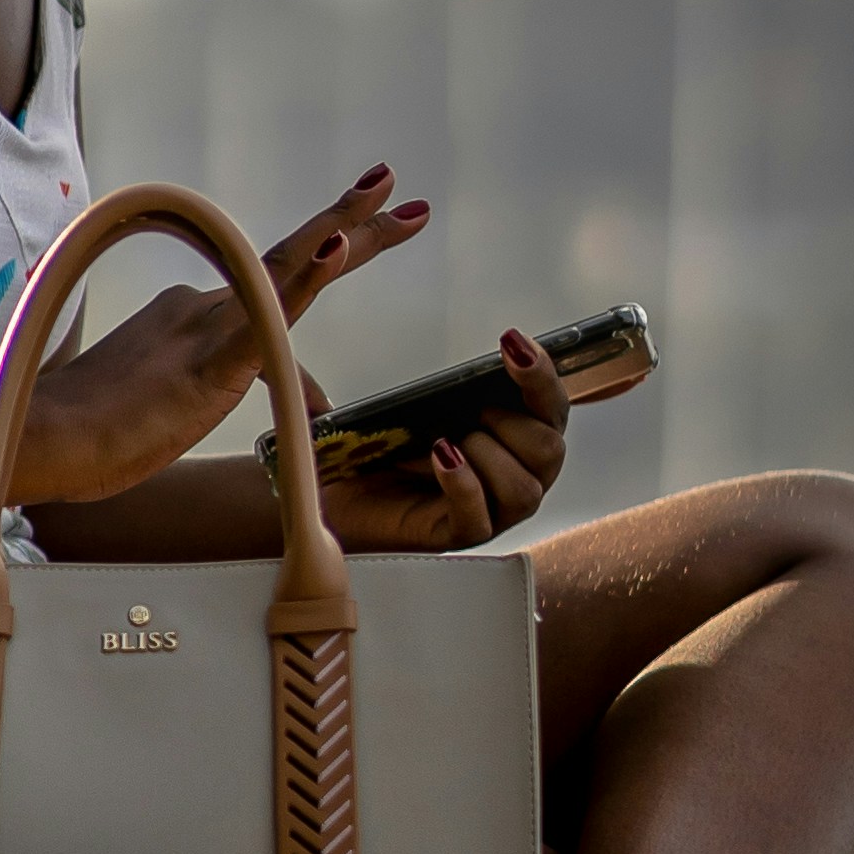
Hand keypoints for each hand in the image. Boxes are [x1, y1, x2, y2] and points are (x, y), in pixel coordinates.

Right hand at [13, 166, 428, 509]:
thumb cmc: (96, 435)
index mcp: (192, 315)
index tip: (354, 247)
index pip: (271, 293)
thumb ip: (222, 395)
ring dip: (344, 230)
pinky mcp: (211, 362)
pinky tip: (336, 246)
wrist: (43, 440)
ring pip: (287, 271)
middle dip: (351, 222)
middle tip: (395, 188)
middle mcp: (203, 307)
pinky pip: (268, 317)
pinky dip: (306, 280)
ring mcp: (207, 330)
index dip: (318, 278)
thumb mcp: (176, 411)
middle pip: (290, 258)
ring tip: (386, 191)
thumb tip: (294, 405)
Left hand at [311, 329, 567, 554]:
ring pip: (528, 489)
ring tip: (449, 438)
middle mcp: (506, 473)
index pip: (550, 405)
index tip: (509, 342)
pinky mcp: (456, 538)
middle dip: (521, 421)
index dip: (543, 374)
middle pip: (551, 449)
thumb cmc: (360, 448)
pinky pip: (481, 519)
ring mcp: (486, 510)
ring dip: (493, 457)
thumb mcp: (378, 402)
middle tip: (476, 408)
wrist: (317, 498)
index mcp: (504, 433)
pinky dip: (465, 485)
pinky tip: (440, 456)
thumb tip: (302, 314)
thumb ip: (371, 371)